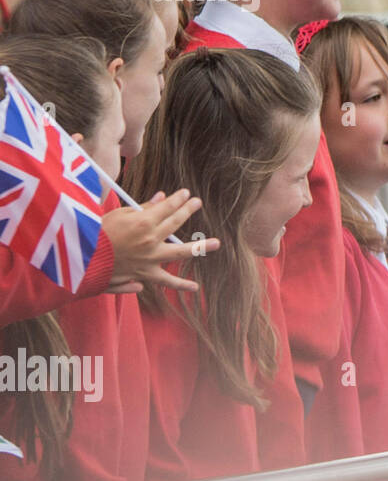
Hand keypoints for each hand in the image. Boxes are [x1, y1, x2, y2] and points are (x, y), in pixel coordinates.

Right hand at [101, 189, 220, 292]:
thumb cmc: (93, 234)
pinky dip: (180, 285)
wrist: (78, 261)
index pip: (167, 207)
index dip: (178, 199)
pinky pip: (166, 282)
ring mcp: (150, 260)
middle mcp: (151, 241)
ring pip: (180, 252)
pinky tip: (195, 287)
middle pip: (176, 223)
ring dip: (199, 247)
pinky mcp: (145, 274)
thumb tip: (162, 197)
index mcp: (143, 223)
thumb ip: (143, 208)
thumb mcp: (118, 215)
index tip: (186, 193)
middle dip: (187, 211)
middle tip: (197, 202)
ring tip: (216, 243)